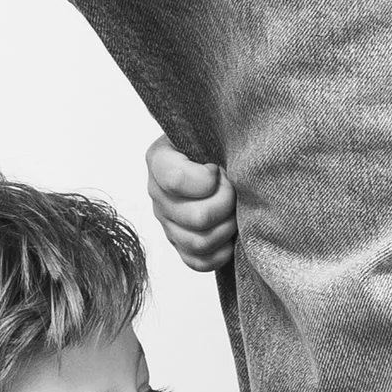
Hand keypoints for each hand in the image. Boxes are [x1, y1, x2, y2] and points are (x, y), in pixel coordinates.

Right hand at [146, 138, 238, 272]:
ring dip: (226, 228)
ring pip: (199, 243)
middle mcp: (156, 193)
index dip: (206, 180)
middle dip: (226, 204)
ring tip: (235, 210)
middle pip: (196, 217)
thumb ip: (210, 136)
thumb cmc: (214, 141)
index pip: (176, 179)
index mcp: (159, 159)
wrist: (217, 156)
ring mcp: (166, 221)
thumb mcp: (208, 129)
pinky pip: (197, 262)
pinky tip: (229, 234)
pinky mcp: (179, 244)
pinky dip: (220, 252)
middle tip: (234, 190)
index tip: (218, 168)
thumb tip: (220, 164)